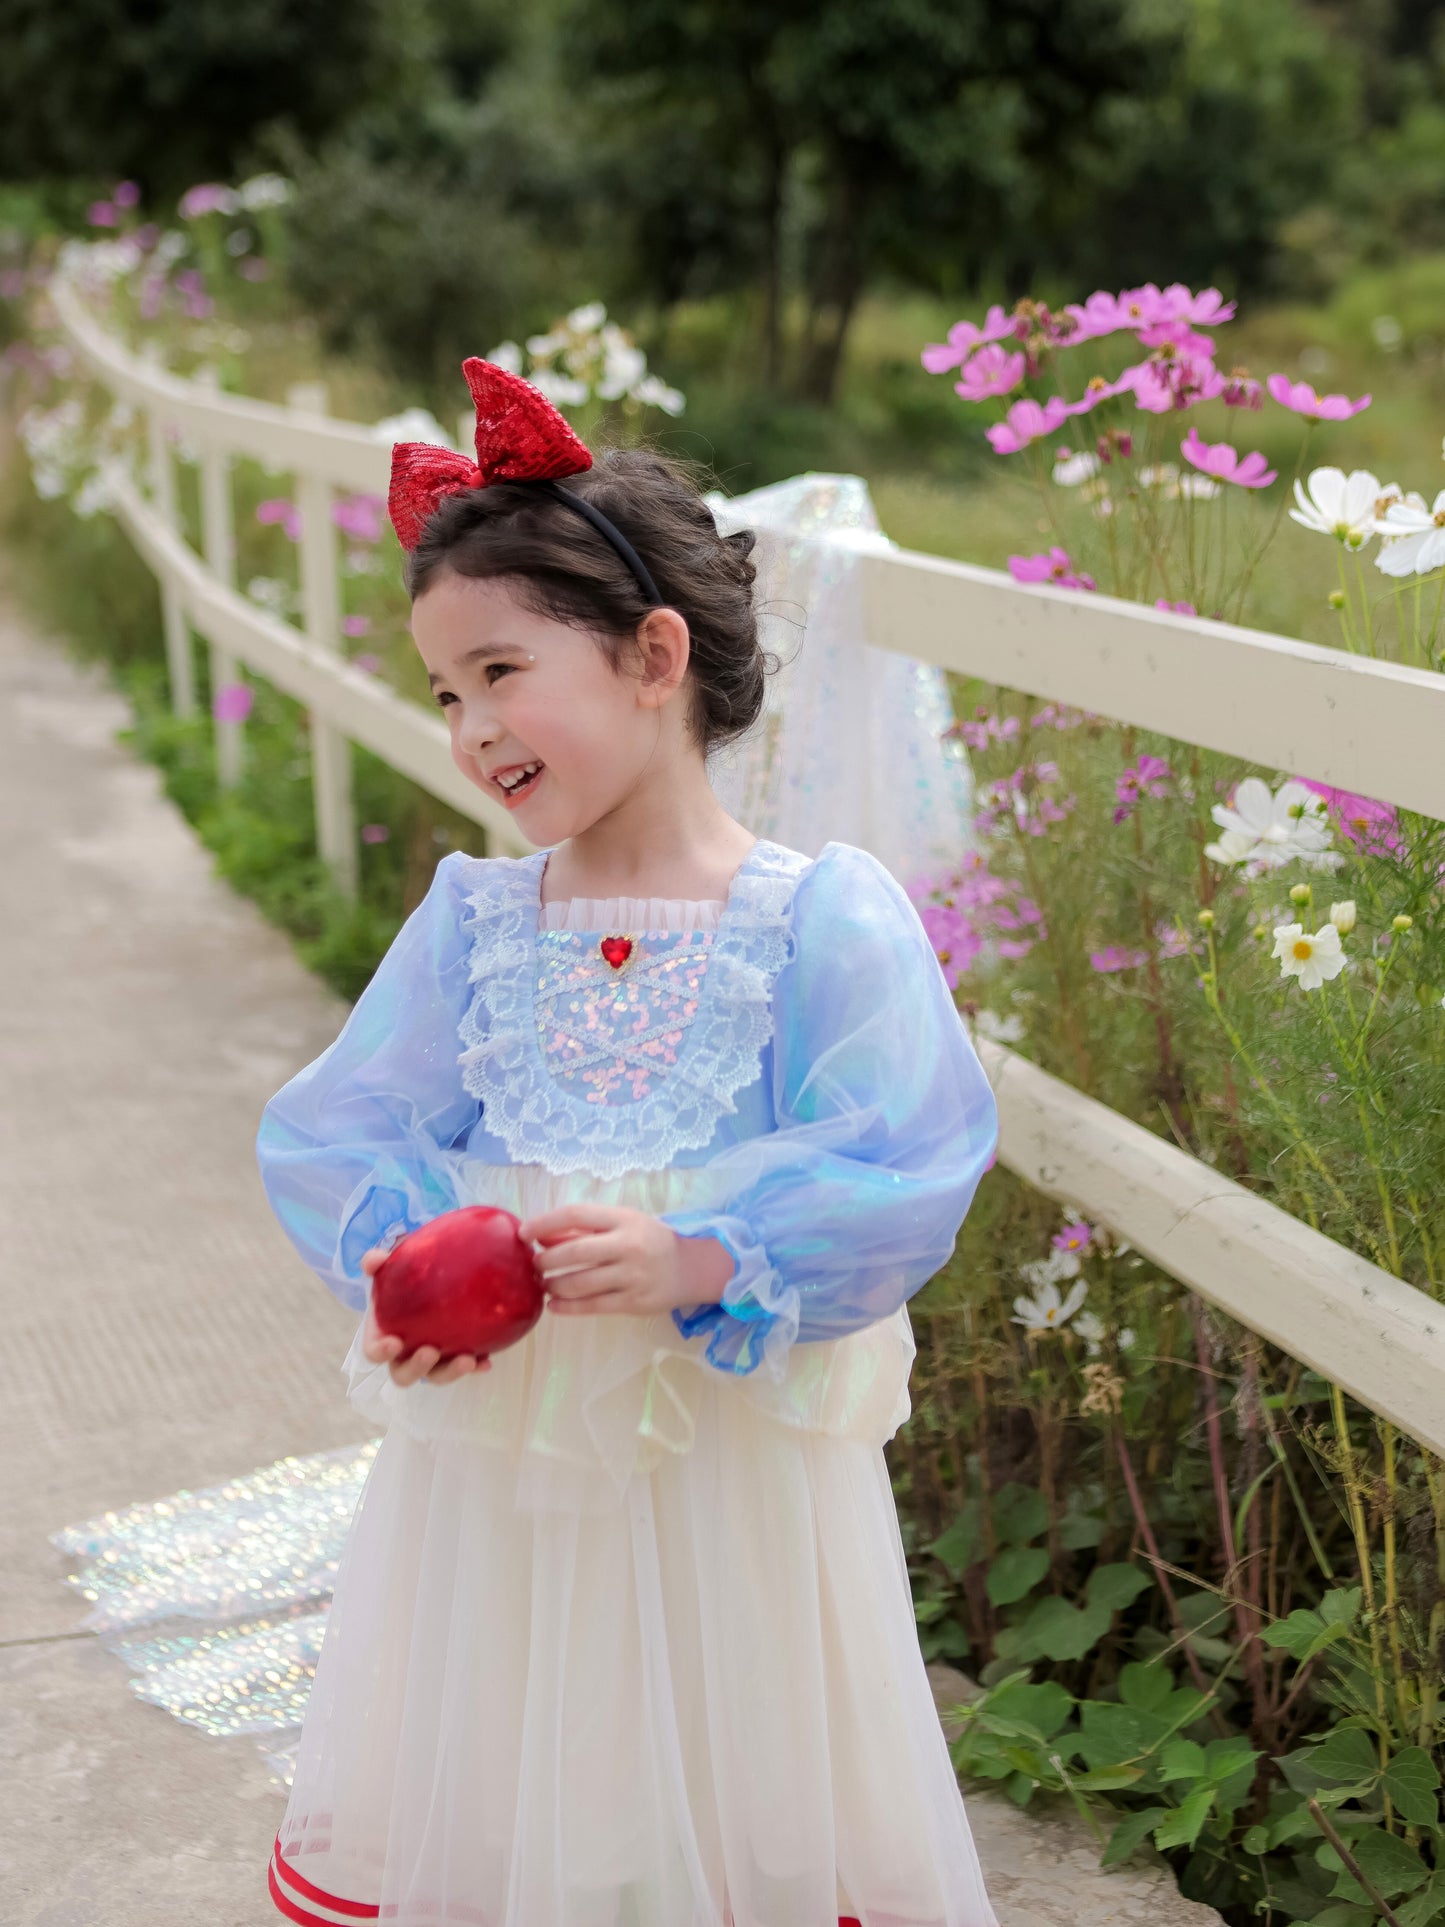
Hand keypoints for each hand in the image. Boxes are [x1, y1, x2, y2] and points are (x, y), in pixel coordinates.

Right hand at [358, 1247, 492, 1385]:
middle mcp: (404, 1355)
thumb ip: (376, 1263)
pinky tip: (486, 1362)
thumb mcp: (388, 1268)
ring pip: (437, 1375)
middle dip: (417, 1368)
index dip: (381, 1352)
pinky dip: (475, 1366)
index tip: (394, 1342)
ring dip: (451, 1372)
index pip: (374, 1353)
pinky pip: (464, 1367)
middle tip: (431, 1352)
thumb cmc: (400, 1281)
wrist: (426, 1283)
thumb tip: (375, 1259)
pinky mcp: (454, 1358)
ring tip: (468, 1360)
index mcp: (383, 1337)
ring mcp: (431, 1361)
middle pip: (404, 1374)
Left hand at [517, 1204, 734, 1319]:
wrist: (689, 1267)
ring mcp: (632, 1276)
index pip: (575, 1214)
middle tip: (534, 1265)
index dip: (544, 1223)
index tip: (523, 1233)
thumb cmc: (647, 1239)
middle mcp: (628, 1245)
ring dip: (553, 1286)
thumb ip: (583, 1228)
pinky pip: (592, 1306)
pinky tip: (554, 1305)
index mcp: (623, 1219)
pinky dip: (567, 1307)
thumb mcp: (620, 1223)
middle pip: (574, 1252)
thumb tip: (540, 1236)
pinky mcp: (634, 1302)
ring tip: (545, 1285)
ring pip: (580, 1283)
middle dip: (546, 1260)